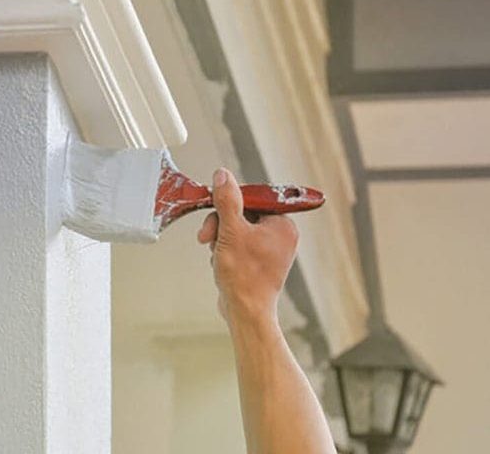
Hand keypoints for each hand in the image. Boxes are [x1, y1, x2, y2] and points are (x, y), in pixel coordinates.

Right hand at [197, 168, 298, 326]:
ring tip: (216, 254)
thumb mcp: (231, 231)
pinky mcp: (259, 262)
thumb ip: (227, 201)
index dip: (230, 203)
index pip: (253, 198)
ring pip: (236, 229)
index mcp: (283, 225)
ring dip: (220, 238)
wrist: (245, 312)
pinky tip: (220, 262)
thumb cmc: (244, 276)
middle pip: (242, 214)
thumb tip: (223, 176)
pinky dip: (224, 250)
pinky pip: (238, 244)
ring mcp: (270, 250)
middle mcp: (281, 236)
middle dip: (221, 225)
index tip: (213, 206)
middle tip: (207, 236)